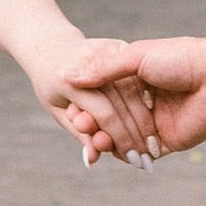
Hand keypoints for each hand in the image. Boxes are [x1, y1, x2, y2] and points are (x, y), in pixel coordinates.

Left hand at [31, 35, 160, 167]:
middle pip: (123, 104)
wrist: (50, 46)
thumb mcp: (58, 110)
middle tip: (148, 160)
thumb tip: (92, 160)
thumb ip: (79, 134)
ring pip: (134, 90)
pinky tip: (156, 121)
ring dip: (146, 121)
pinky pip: (136, 77)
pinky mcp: (118, 45)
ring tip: (154, 147)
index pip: (104, 114)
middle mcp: (89, 62)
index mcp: (69, 80)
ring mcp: (105, 50)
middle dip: (137, 136)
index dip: (120, 139)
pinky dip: (146, 100)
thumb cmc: (51, 85)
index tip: (133, 160)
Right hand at [64, 32, 205, 155]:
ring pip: (123, 140)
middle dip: (93, 127)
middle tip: (81, 127)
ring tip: (96, 141)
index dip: (86, 107)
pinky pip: (142, 154)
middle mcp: (143, 104)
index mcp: (134, 82)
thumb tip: (67, 75)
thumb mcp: (136, 57)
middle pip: (110, 122)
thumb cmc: (180, 58)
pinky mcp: (168, 142)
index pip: (102, 100)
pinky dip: (126, 155)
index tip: (72, 111)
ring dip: (107, 142)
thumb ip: (104, 70)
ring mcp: (154, 125)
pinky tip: (113, 152)